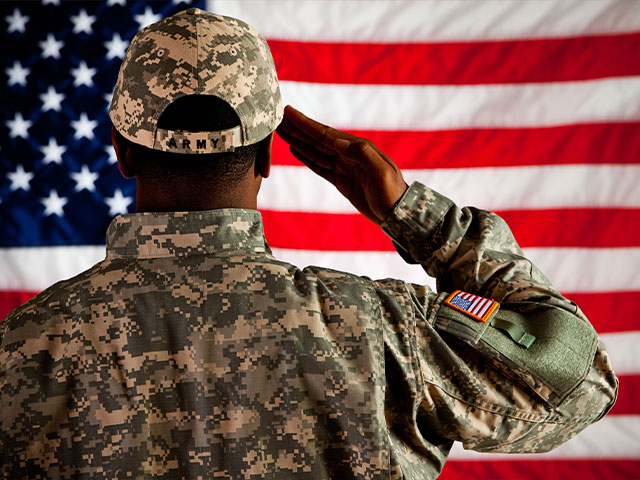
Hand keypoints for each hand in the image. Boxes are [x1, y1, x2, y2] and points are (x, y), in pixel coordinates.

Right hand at [276, 106, 407, 223]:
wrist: (397, 214)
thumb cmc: (391, 192)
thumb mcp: (381, 172)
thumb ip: (362, 154)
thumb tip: (338, 141)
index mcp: (357, 148)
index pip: (325, 134)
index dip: (306, 124)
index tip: (288, 112)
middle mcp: (348, 154)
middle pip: (317, 139)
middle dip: (297, 128)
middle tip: (277, 117)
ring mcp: (344, 167)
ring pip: (315, 150)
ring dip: (298, 140)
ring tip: (281, 131)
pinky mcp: (341, 180)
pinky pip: (319, 165)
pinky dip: (306, 156)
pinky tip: (294, 149)